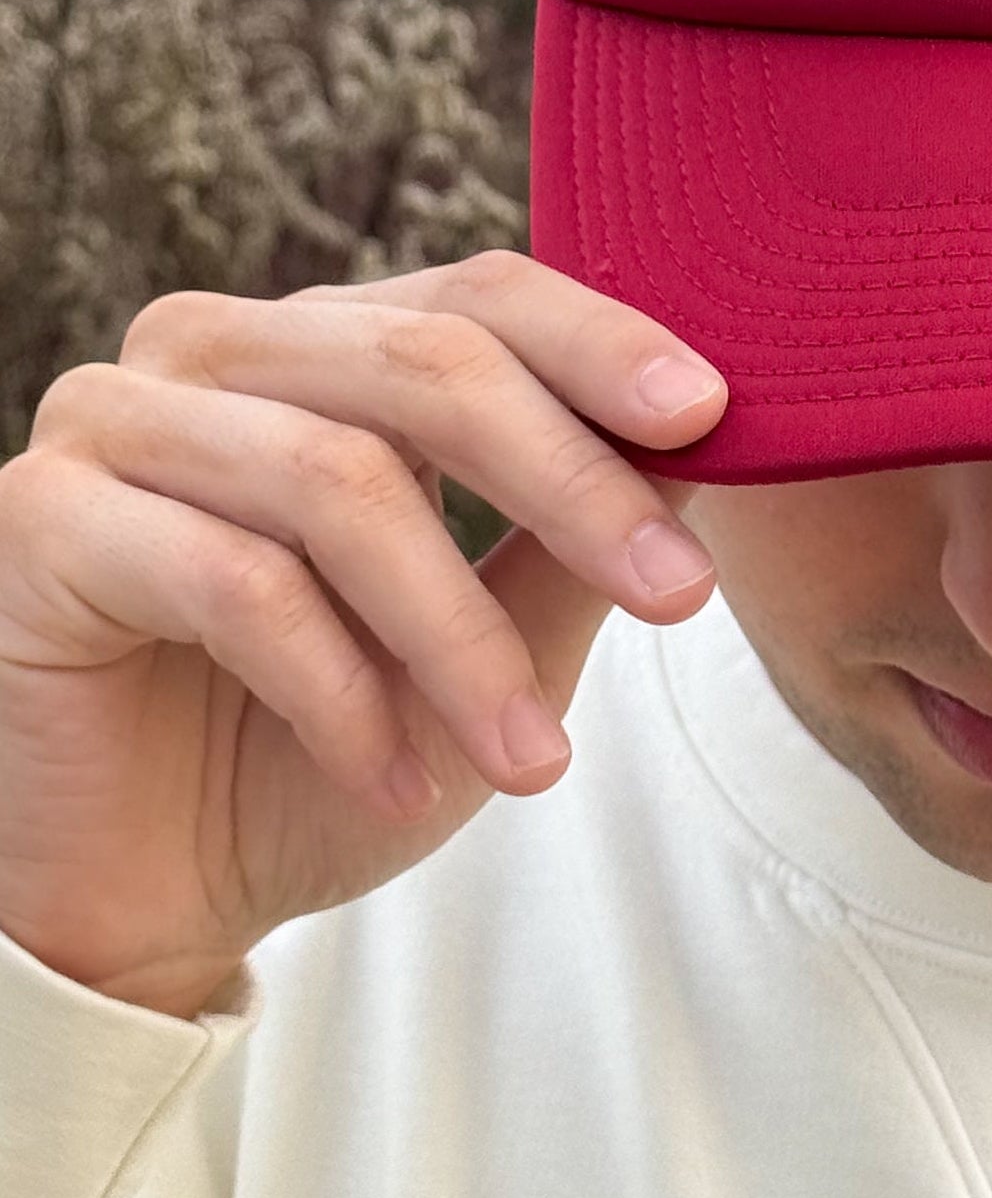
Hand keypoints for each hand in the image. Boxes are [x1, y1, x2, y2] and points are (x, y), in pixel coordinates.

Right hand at [0, 254, 725, 1018]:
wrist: (140, 901)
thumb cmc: (307, 758)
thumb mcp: (481, 645)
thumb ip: (570, 538)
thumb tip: (713, 443)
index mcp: (319, 348)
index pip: (476, 295)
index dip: (601, 346)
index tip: (717, 418)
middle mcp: (212, 352)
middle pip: (425, 364)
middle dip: (572, 484)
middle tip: (681, 597)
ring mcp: (113, 420)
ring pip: (338, 481)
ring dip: (459, 635)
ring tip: (531, 757)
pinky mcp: (41, 520)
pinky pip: (235, 583)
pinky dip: (342, 692)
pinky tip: (397, 775)